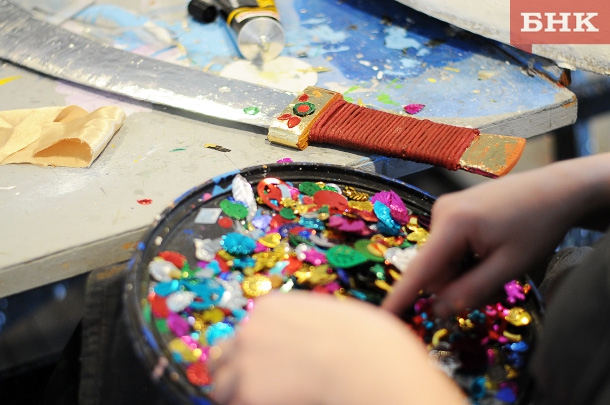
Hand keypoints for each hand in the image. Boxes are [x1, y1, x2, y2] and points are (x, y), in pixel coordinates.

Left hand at [208, 291, 464, 404]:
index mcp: (271, 308)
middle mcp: (250, 331)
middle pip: (225, 357)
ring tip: (276, 400)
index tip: (271, 368)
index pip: (246, 332)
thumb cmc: (371, 346)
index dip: (257, 354)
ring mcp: (245, 364)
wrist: (375, 372)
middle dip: (238, 374)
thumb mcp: (338, 317)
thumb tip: (304, 341)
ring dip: (241, 395)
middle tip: (266, 390)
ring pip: (223, 387)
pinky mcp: (246, 396)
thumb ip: (307, 324)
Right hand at [383, 153, 609, 316]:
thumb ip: (471, 291)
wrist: (557, 189)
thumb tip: (437, 311)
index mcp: (453, 224)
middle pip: (435, 268)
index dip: (400, 296)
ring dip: (464, 270)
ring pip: (443, 259)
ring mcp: (445, 209)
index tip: (381, 317)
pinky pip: (449, 246)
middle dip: (457, 283)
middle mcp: (441, 212)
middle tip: (493, 280)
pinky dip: (465, 257)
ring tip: (497, 260)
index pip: (420, 269)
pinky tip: (489, 249)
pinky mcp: (453, 210)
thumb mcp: (508, 266)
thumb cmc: (537, 226)